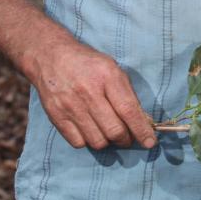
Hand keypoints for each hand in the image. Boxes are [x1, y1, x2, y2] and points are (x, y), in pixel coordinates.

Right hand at [27, 39, 157, 150]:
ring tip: (107, 131)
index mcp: (107, 76)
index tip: (149, 142)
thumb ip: (126, 94)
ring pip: (98, 141)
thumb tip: (143, 122)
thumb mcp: (111, 68)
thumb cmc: (87, 63)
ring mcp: (71, 105)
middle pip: (114, 131)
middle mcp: (88, 92)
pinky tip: (89, 129)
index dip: (141, 130)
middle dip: (125, 139)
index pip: (128, 110)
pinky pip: (79, 143)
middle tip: (126, 136)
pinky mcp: (57, 116)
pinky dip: (88, 140)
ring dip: (107, 141)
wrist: (50, 56)